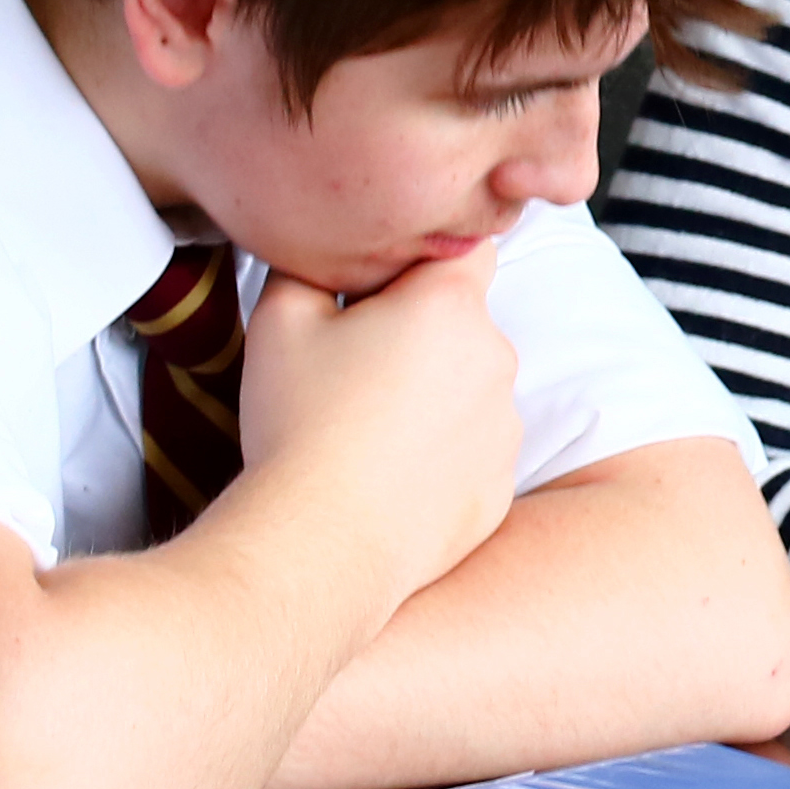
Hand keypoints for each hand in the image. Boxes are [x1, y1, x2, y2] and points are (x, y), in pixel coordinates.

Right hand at [234, 242, 519, 594]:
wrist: (323, 541)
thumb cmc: (299, 422)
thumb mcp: (282, 319)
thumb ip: (314, 265)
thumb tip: (328, 252)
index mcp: (450, 305)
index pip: (467, 247)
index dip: (423, 256)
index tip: (382, 283)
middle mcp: (497, 358)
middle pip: (461, 324)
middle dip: (417, 333)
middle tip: (350, 368)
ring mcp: (507, 427)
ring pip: (468, 389)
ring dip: (430, 395)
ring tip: (361, 430)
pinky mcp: (501, 485)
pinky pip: (470, 452)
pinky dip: (437, 455)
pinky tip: (384, 474)